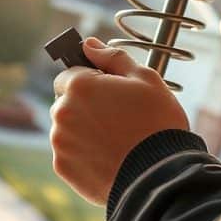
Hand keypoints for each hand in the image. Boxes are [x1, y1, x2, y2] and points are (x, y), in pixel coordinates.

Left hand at [49, 37, 188, 205]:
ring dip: (84, 130)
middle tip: (117, 118)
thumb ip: (113, 58)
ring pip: (67, 128)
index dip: (90, 81)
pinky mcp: (63, 168)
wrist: (160, 175)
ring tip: (116, 140)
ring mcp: (60, 142)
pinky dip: (84, 153)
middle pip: (66, 102)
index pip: (69, 74)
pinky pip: (70, 153)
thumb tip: (89, 44)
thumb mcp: (145, 79)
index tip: (110, 92)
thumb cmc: (157, 123)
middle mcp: (62, 112)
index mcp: (79, 85)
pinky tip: (110, 157)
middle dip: (85, 106)